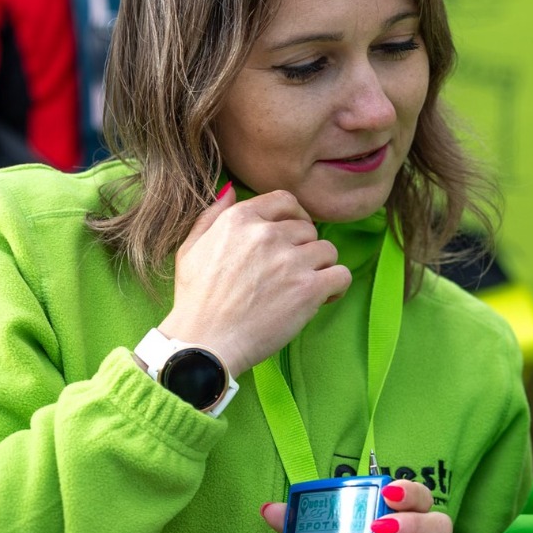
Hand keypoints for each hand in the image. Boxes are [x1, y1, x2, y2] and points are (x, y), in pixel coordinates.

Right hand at [159, 187, 351, 374]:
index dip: (295, 217)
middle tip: (292, 272)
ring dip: (320, 268)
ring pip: (328, 251)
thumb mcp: (191, 249)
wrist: (205, 343)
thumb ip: (212, 216)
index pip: (285, 201)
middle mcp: (267, 235)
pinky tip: (322, 297)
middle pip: (308, 229)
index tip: (294, 235)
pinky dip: (337, 286)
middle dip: (304, 249)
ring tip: (304, 286)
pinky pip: (341, 275)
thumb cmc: (196, 300)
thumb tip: (232, 190)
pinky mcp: (308, 289)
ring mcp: (290, 261)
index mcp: (240, 220)